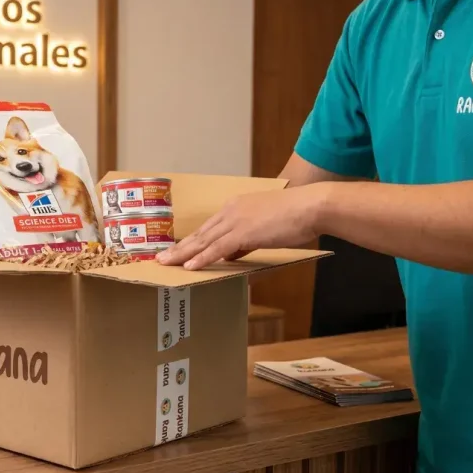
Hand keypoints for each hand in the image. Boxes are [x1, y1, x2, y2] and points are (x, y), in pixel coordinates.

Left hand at [156, 183, 331, 269]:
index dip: (191, 241)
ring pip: (203, 241)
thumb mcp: (266, 228)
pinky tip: (189, 267)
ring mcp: (236, 221)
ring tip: (165, 264)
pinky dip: (202, 258)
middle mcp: (231, 211)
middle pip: (200, 234)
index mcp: (236, 207)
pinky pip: (218, 248)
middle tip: (160, 258)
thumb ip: (247, 240)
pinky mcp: (244, 232)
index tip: (177, 249)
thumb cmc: (297, 216)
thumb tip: (233, 254)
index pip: (208, 228)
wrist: (312, 205)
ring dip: (182, 254)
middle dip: (179, 248)